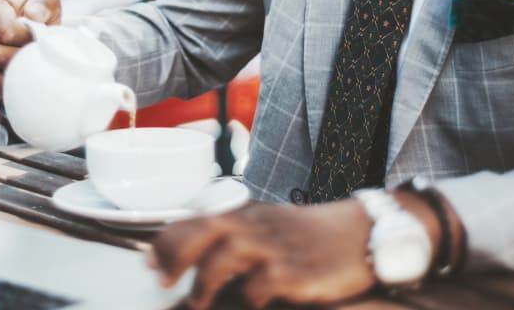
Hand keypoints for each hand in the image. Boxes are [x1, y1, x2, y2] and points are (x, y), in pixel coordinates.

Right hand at [0, 0, 61, 102]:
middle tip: (34, 60)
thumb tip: (33, 14)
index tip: (36, 40)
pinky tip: (14, 80)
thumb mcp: (47, 3)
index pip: (5, 32)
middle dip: (19, 62)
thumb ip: (45, 2)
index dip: (26, 41)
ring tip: (27, 72)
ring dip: (12, 79)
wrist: (25, 36)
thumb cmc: (36, 18)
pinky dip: (1, 91)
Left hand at [148, 200, 375, 309]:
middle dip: (175, 256)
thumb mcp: (269, 227)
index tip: (149, 262)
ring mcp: (275, 246)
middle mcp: (256, 225)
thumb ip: (235, 237)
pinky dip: (248, 298)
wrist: (364, 234)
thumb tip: (195, 257)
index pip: (195, 220)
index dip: (167, 241)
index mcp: (247, 214)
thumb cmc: (311, 237)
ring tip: (197, 304)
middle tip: (162, 281)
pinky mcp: (294, 270)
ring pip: (223, 257)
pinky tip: (249, 305)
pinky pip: (259, 286)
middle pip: (203, 232)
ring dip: (204, 283)